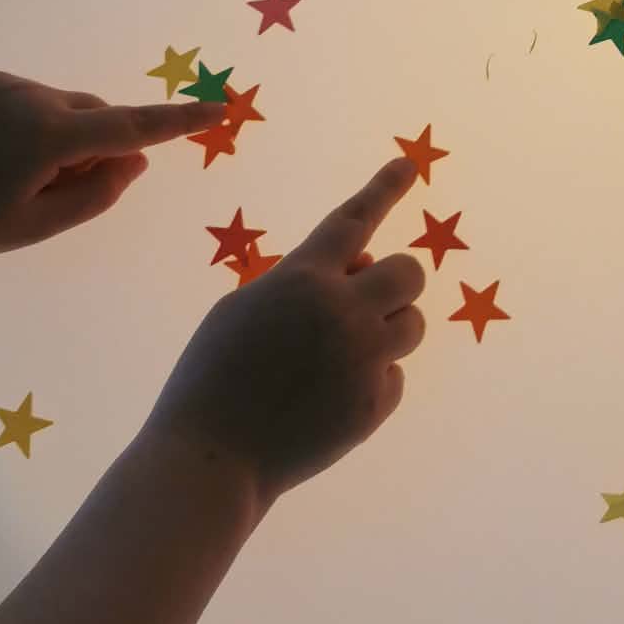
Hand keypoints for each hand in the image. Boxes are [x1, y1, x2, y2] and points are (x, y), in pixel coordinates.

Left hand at [0, 69, 225, 258]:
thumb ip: (93, 196)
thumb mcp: (27, 228)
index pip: (133, 128)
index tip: (221, 109)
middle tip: (54, 196)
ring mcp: (3, 83)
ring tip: (3, 179)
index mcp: (48, 137)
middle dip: (96, 149)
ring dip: (56, 139)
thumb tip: (135, 161)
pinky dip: (26, 126)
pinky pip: (26, 100)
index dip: (180, 121)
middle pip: (96, 118)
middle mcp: (32, 97)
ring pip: (60, 109)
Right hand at [145, 158, 425, 506]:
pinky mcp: (373, 405)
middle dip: (393, 283)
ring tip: (343, 355)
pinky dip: (373, 383)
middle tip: (366, 303)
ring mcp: (363, 360)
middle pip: (409, 273)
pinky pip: (395, 377)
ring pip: (413, 324)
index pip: (354, 220)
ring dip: (387, 331)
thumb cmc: (213, 376)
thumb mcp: (244, 308)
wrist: (210, 460)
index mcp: (302, 279)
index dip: (384, 187)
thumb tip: (359, 274)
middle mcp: (342, 312)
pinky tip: (329, 400)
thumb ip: (302, 282)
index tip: (410, 163)